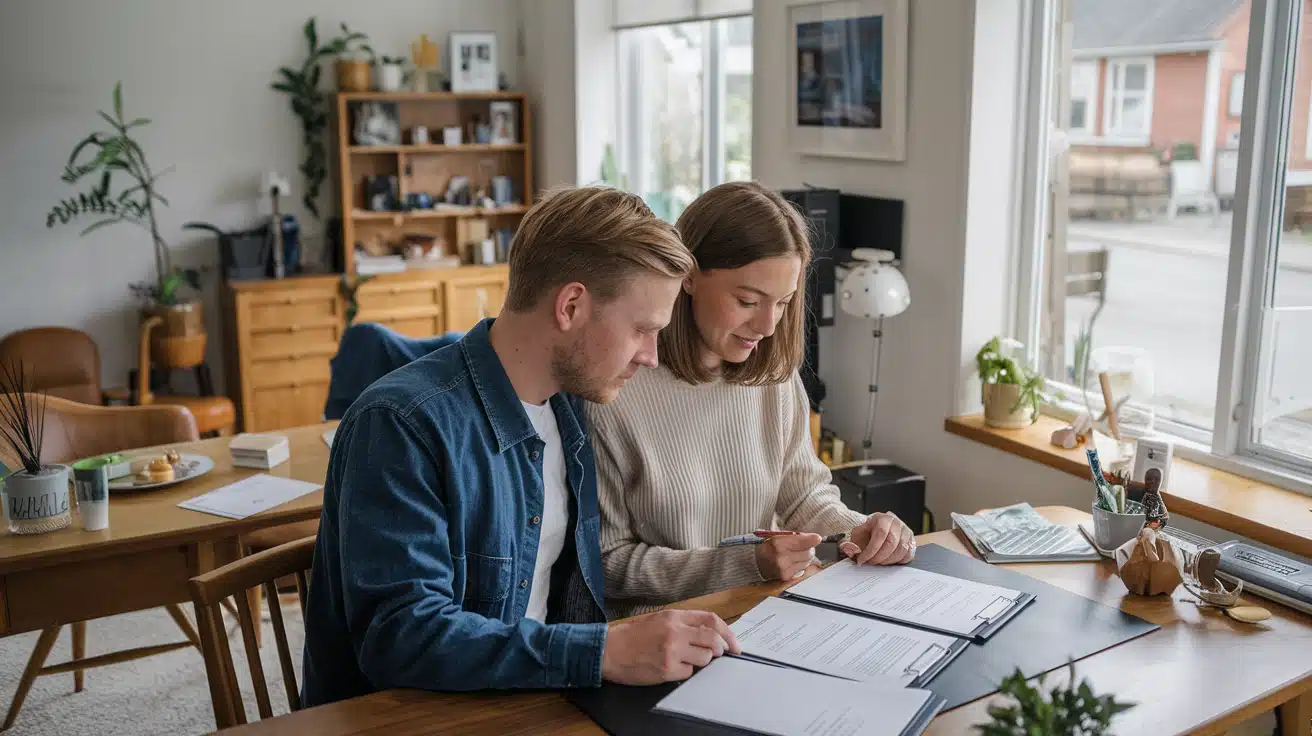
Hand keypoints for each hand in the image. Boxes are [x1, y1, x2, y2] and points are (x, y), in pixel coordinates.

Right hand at [601, 609, 740, 684]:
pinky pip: (689, 673)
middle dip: (720, 649)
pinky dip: (685, 672)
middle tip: (718, 654)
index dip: (727, 633)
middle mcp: (675, 631)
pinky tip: (671, 668)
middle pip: (713, 640)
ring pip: (704, 658)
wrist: (608, 651)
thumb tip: (710, 633)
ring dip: (700, 662)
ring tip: (684, 660)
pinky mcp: (667, 670)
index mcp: (674, 616)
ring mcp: (672, 651)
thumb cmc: (632, 636)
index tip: (734, 644)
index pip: (711, 620)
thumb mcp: (658, 619)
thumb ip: (684, 623)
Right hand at [755, 533, 822, 580]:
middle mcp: (781, 557)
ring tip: (795, 553)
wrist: (752, 562)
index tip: (817, 538)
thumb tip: (814, 538)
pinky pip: (802, 569)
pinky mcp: (785, 577)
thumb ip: (794, 536)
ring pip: (807, 562)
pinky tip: (792, 561)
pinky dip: (800, 565)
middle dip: (809, 548)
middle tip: (804, 546)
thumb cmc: (766, 546)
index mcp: (778, 543)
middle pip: (808, 552)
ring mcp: (783, 569)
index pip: (803, 541)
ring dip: (805, 557)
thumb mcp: (776, 535)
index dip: (812, 539)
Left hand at [840, 512, 914, 564]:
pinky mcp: (912, 542)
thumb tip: (847, 549)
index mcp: (883, 518)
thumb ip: (852, 541)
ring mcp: (906, 532)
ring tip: (878, 562)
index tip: (862, 559)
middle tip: (870, 563)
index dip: (871, 550)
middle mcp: (897, 523)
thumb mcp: (858, 534)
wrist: (878, 529)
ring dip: (888, 561)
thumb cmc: (868, 533)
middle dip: (879, 557)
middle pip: (891, 543)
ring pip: (901, 550)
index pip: (880, 534)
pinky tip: (888, 562)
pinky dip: (898, 561)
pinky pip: (908, 555)